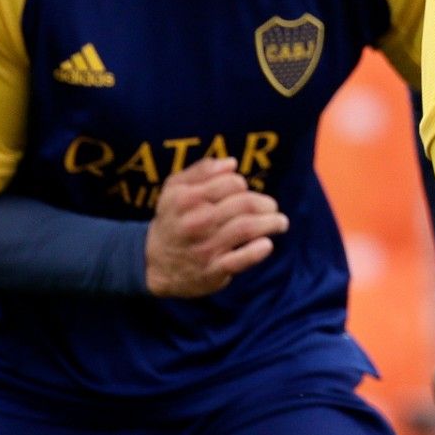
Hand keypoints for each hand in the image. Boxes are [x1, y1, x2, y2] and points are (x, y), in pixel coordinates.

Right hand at [144, 157, 288, 297]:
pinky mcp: (213, 271)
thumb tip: (231, 163)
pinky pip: (240, 260)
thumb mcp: (174, 189)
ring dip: (271, 223)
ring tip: (281, 223)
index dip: (243, 185)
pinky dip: (258, 251)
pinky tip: (267, 244)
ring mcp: (205, 248)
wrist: (153, 263)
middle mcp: (196, 222)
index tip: (245, 191)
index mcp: (186, 198)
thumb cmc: (172, 219)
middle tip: (272, 207)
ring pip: (247, 229)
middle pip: (244, 205)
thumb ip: (201, 170)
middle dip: (265, 204)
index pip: (231, 183)